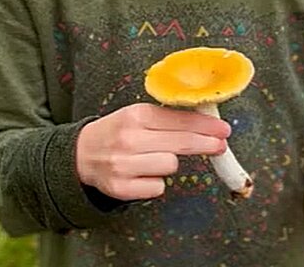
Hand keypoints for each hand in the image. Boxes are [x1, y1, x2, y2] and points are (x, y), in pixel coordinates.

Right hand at [76, 102, 229, 200]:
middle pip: (182, 143)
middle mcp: (129, 139)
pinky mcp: (120, 188)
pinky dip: (154, 183)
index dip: (207, 126)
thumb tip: (207, 122)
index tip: (223, 130)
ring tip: (153, 158)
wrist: (80, 154)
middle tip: (220, 145)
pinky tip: (142, 174)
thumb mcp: (138, 115)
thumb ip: (167, 118)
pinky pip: (157, 187)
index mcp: (136, 115)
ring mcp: (123, 164)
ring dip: (169, 163)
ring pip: (170, 166)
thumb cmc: (117, 132)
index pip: (181, 120)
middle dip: (206, 144)